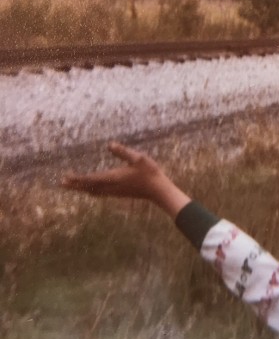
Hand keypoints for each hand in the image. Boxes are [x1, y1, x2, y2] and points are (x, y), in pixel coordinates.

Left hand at [61, 142, 190, 218]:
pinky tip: (91, 189)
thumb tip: (109, 144)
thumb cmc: (149, 172)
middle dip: (75, 185)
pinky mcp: (118, 193)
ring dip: (82, 188)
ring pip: (93, 191)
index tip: (65, 178)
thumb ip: (123, 152)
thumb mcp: (138, 158)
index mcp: (114, 178)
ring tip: (72, 186)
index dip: (77, 179)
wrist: (157, 190)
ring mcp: (114, 192)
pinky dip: (91, 190)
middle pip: (89, 187)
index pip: (91, 179)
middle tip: (62, 183)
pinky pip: (100, 193)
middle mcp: (111, 187)